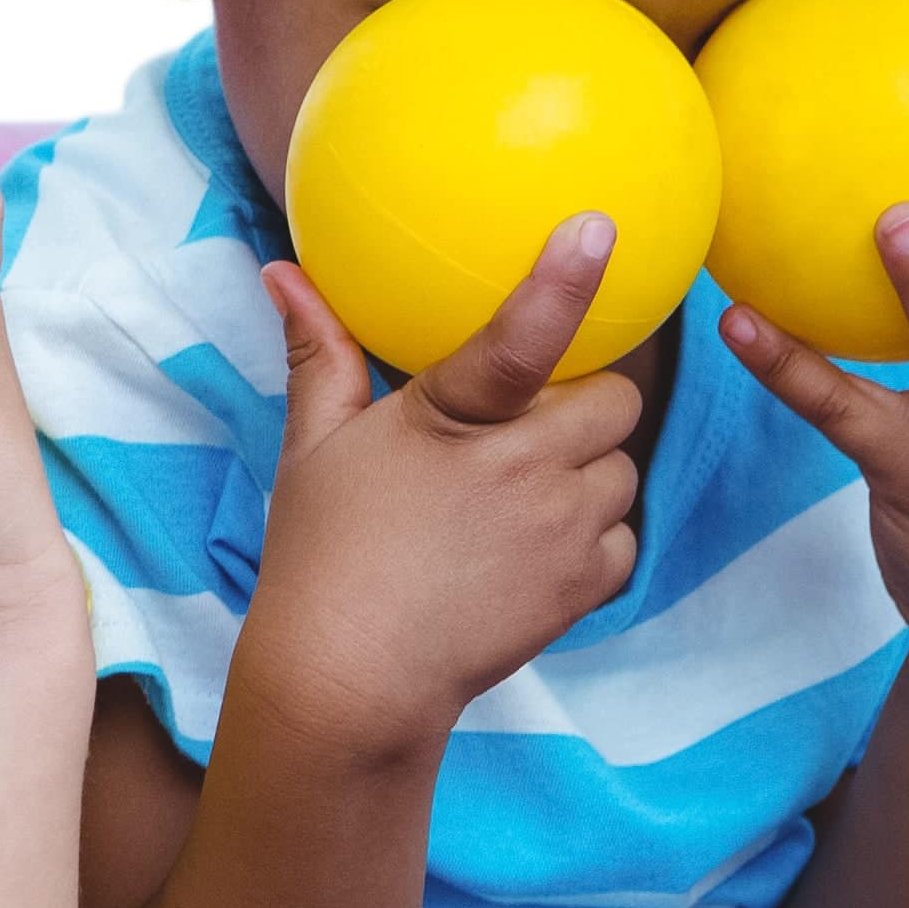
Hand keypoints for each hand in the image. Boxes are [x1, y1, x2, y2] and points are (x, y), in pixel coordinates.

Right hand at [227, 219, 647, 762]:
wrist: (352, 680)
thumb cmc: (323, 555)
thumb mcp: (313, 447)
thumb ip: (319, 353)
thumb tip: (283, 272)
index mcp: (450, 422)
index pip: (522, 338)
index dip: (564, 280)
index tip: (597, 227)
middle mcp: (519, 469)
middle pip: (613, 400)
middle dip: (584, 406)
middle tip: (527, 428)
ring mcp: (560, 529)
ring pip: (622, 468)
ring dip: (587, 473)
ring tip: (518, 500)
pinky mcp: (585, 586)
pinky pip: (625, 536)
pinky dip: (591, 539)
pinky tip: (531, 552)